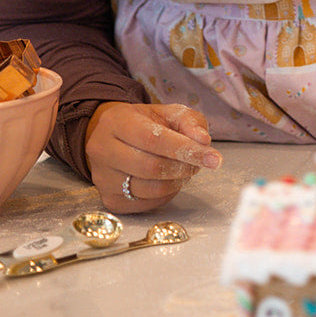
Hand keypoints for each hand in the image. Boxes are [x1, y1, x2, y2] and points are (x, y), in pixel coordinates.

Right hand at [85, 101, 222, 212]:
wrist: (111, 136)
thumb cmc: (144, 123)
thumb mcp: (167, 113)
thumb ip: (189, 122)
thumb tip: (203, 141)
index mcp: (116, 122)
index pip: (153, 139)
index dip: (185, 150)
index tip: (213, 158)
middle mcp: (102, 151)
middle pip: (150, 167)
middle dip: (183, 167)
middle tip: (199, 163)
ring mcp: (102, 179)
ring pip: (149, 189)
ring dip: (177, 181)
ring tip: (185, 169)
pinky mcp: (109, 200)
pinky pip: (145, 204)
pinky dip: (166, 194)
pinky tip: (169, 180)